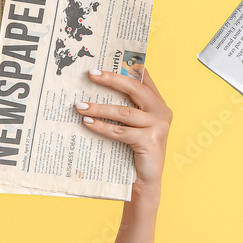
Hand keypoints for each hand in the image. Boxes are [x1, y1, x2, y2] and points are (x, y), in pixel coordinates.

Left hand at [75, 68, 171, 202]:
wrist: (145, 183)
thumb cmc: (136, 153)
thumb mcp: (135, 126)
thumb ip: (127, 108)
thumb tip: (99, 91)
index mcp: (159, 104)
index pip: (144, 79)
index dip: (128, 68)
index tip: (110, 60)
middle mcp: (162, 111)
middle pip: (134, 88)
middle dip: (111, 79)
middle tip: (91, 74)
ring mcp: (158, 125)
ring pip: (123, 111)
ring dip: (99, 108)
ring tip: (80, 106)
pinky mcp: (150, 140)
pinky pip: (120, 131)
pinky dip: (102, 126)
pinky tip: (88, 123)